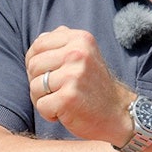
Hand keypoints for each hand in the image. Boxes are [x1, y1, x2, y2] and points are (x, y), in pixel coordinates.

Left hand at [25, 27, 134, 144]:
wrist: (118, 113)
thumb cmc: (93, 86)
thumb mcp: (85, 55)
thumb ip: (63, 43)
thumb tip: (40, 38)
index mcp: (80, 39)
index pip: (38, 45)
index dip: (35, 62)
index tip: (50, 74)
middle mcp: (78, 53)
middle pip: (33, 65)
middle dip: (38, 82)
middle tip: (57, 91)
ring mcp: (73, 75)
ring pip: (34, 86)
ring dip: (42, 99)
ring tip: (62, 101)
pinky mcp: (68, 97)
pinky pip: (40, 105)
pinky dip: (48, 113)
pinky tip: (65, 112)